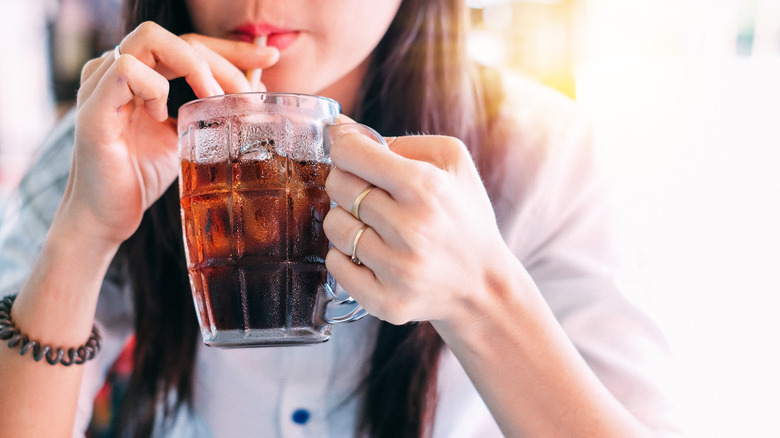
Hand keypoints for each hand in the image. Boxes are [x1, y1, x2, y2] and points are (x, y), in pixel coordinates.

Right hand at [60, 22, 278, 245]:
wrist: (107, 218)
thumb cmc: (141, 177)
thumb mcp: (187, 137)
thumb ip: (210, 110)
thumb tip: (254, 90)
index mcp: (139, 74)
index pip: (188, 43)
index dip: (230, 48)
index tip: (268, 58)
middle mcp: (116, 71)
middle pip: (176, 37)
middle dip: (223, 59)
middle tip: (247, 93)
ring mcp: (101, 86)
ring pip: (150, 40)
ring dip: (193, 66)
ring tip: (211, 101)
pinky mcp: (93, 111)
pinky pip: (125, 70)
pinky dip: (154, 88)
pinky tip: (161, 117)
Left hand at [323, 124, 509, 324]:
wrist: (484, 285)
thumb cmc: (464, 217)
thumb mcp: (452, 162)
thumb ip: (397, 141)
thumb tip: (339, 130)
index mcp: (426, 187)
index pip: (350, 153)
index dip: (345, 149)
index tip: (353, 156)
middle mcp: (411, 228)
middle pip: (338, 186)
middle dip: (348, 183)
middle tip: (370, 194)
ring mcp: (398, 269)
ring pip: (334, 225)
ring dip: (347, 221)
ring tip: (374, 226)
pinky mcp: (386, 301)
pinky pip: (334, 265)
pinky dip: (345, 256)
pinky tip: (371, 254)